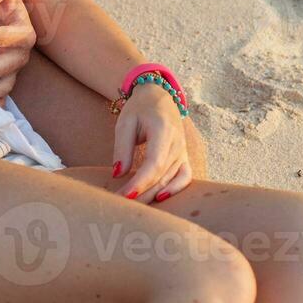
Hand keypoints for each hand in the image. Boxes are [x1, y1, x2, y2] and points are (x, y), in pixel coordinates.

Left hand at [113, 83, 191, 203]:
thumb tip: (117, 174)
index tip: (125, 196)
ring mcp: (183, 151)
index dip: (141, 182)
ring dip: (154, 195)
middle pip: (163, 176)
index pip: (154, 163)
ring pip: (172, 180)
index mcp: (163, 131)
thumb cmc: (139, 108)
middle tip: (122, 206)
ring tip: (135, 206)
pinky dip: (176, 189)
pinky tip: (160, 198)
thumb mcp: (125, 122)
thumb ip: (122, 148)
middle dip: (143, 193)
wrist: (158, 96)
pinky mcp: (184, 157)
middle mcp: (178, 143)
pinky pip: (185, 177)